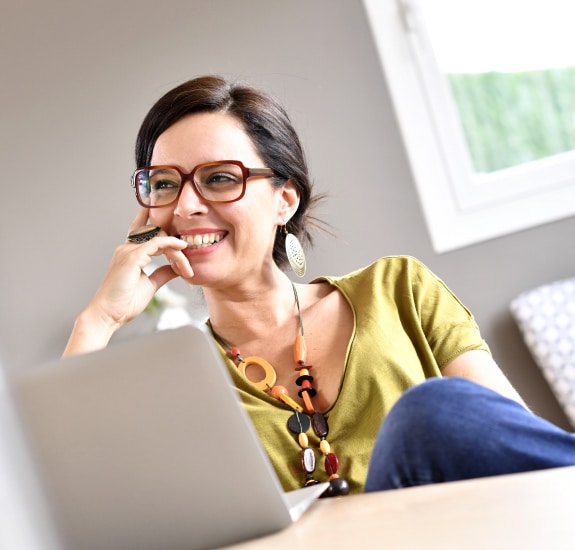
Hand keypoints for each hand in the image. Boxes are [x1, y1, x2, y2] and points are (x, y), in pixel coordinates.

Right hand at [63, 209, 192, 355]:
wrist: (108, 315)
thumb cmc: (124, 303)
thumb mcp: (150, 285)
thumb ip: (162, 273)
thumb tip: (177, 268)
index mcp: (129, 253)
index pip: (146, 231)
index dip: (162, 227)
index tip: (182, 238)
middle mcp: (127, 248)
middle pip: (156, 232)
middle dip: (174, 241)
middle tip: (187, 264)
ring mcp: (128, 250)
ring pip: (160, 238)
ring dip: (177, 250)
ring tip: (187, 268)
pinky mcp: (132, 257)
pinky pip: (157, 243)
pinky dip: (172, 244)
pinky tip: (182, 248)